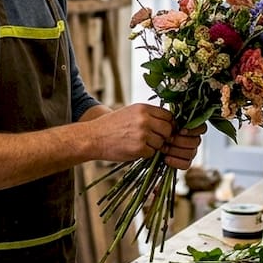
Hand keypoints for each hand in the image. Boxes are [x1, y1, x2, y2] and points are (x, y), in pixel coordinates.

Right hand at [91, 104, 205, 168]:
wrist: (93, 137)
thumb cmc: (111, 126)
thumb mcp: (130, 112)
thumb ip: (148, 115)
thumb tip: (169, 123)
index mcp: (143, 108)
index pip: (168, 115)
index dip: (169, 124)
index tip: (164, 129)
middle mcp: (144, 119)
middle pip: (168, 129)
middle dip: (164, 137)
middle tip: (154, 139)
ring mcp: (142, 134)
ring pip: (161, 143)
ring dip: (154, 146)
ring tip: (139, 144)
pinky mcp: (139, 148)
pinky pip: (152, 153)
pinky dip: (145, 154)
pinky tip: (133, 149)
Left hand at [161, 123, 205, 169]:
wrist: (149, 145)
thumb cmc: (158, 132)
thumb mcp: (164, 123)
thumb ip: (173, 123)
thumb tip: (175, 123)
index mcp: (191, 128)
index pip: (202, 128)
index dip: (193, 130)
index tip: (181, 131)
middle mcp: (193, 140)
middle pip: (196, 141)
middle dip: (180, 141)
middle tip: (168, 140)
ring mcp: (190, 152)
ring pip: (191, 153)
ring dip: (176, 151)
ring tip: (164, 149)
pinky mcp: (185, 163)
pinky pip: (186, 164)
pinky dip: (176, 162)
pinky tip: (166, 158)